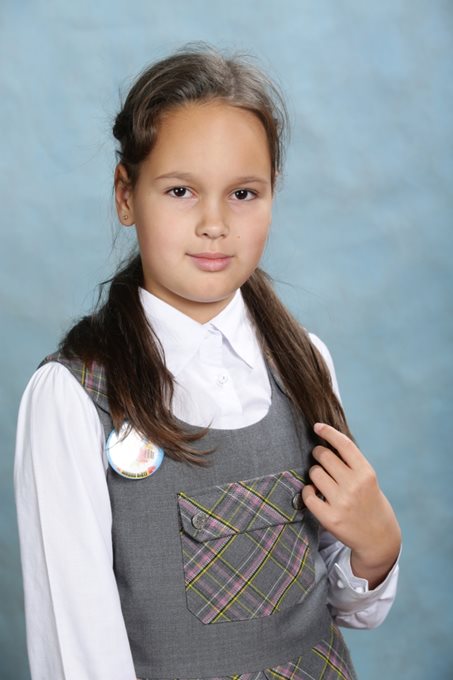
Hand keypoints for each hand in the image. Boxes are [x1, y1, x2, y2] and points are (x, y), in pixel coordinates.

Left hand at [302, 422, 400, 588]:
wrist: (378, 539)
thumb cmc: (371, 502)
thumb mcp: (368, 479)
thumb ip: (351, 463)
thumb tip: (326, 441)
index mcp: (366, 473)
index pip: (344, 444)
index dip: (328, 432)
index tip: (317, 426)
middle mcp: (354, 486)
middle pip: (324, 456)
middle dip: (318, 454)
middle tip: (320, 458)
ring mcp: (341, 502)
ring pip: (314, 473)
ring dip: (315, 474)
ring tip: (322, 481)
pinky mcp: (330, 518)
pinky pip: (307, 494)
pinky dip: (308, 491)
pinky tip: (314, 493)